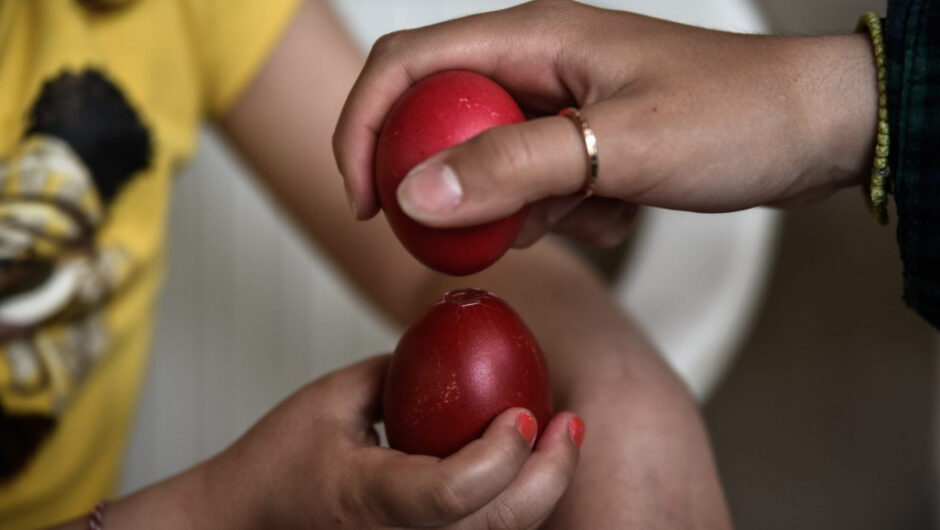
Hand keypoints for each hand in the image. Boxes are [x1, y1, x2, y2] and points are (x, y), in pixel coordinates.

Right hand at [200, 355, 581, 528]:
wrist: (247, 521)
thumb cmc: (280, 459)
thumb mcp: (333, 397)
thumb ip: (401, 371)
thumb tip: (463, 350)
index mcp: (371, 500)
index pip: (452, 491)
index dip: (501, 456)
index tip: (524, 413)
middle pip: (500, 524)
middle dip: (552, 474)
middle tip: (571, 425)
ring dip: (544, 490)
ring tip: (563, 440)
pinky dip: (517, 504)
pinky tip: (530, 466)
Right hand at [334, 0, 877, 246]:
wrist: (812, 129)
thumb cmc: (736, 115)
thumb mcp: (617, 146)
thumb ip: (513, 167)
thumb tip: (414, 193)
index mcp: (534, 36)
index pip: (408, 64)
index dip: (366, 127)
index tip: (366, 199)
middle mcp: (537, 63)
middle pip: (440, 119)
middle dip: (445, 185)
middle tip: (470, 236)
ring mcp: (560, 104)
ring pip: (489, 164)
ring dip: (518, 209)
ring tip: (587, 216)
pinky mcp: (582, 140)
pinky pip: (536, 186)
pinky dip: (562, 215)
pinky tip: (618, 213)